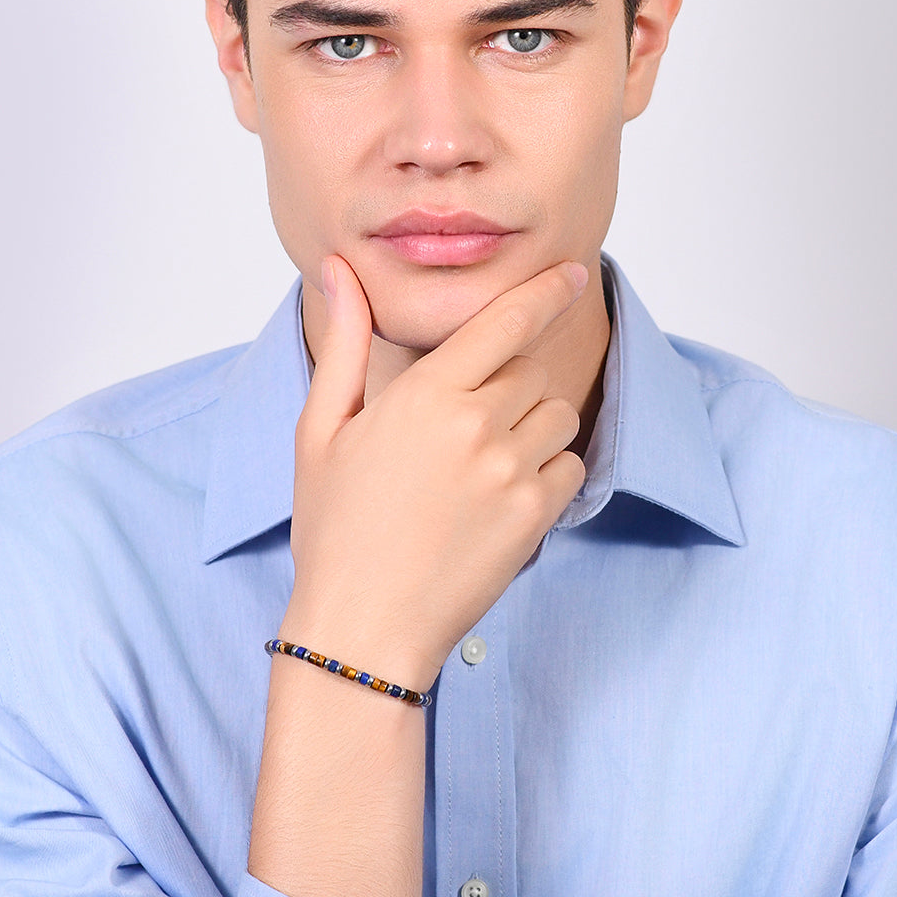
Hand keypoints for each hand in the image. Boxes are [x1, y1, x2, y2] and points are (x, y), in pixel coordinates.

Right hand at [285, 255, 588, 689]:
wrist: (363, 624)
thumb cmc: (334, 528)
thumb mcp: (322, 430)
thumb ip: (346, 343)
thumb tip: (339, 272)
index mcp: (424, 394)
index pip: (504, 321)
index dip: (545, 291)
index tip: (574, 274)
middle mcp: (475, 424)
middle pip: (530, 370)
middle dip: (507, 386)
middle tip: (464, 430)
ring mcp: (511, 472)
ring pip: (558, 415)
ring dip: (532, 428)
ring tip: (481, 468)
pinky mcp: (535, 516)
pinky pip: (571, 467)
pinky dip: (548, 474)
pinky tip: (501, 500)